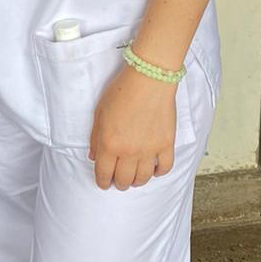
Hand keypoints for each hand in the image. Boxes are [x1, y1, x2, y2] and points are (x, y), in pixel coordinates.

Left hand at [89, 64, 176, 190]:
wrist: (149, 78)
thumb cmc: (123, 91)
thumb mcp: (99, 112)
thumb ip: (95, 137)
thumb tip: (94, 156)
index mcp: (109, 144)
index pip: (103, 174)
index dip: (102, 182)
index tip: (103, 182)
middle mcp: (129, 151)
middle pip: (123, 180)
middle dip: (118, 183)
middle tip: (118, 179)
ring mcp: (149, 150)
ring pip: (143, 178)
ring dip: (137, 181)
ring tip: (134, 176)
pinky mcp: (166, 144)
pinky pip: (164, 168)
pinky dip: (159, 172)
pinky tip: (154, 169)